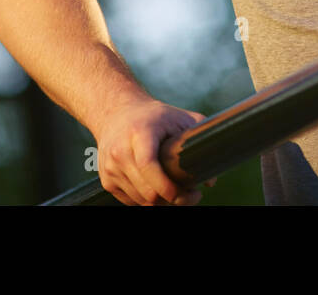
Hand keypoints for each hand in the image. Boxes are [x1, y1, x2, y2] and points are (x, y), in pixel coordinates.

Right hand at [92, 96, 217, 204]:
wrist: (115, 112)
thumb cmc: (154, 116)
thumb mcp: (178, 117)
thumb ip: (199, 138)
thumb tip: (210, 179)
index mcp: (139, 133)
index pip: (148, 165)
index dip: (167, 185)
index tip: (186, 192)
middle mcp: (120, 151)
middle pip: (147, 191)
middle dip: (173, 199)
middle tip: (193, 195)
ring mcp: (110, 167)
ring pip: (141, 201)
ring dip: (162, 203)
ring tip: (180, 192)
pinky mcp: (107, 180)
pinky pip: (132, 202)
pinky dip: (148, 202)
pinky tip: (161, 191)